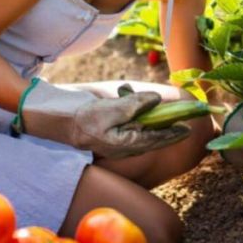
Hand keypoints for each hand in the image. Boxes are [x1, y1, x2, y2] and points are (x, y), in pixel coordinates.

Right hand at [17, 80, 189, 158]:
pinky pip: (129, 121)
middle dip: (166, 127)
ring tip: (155, 106)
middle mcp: (123, 143)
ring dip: (149, 116)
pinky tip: (131, 98)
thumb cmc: (79, 117)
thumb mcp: (109, 110)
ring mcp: (116, 136)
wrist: (54, 117)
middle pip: (152, 135)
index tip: (188, 128)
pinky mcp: (110, 128)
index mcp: (124, 144)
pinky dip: (135, 110)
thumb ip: (134, 105)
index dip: (172, 134)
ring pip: (141, 127)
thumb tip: (156, 100)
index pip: (155, 139)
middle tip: (183, 119)